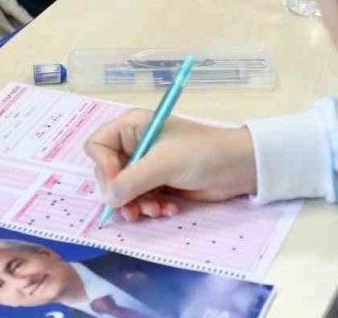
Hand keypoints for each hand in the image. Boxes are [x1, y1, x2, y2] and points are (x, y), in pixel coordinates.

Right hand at [85, 110, 257, 221]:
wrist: (239, 168)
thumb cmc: (202, 154)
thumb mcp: (164, 164)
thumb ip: (132, 180)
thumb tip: (108, 199)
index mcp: (133, 127)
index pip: (98, 146)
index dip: (102, 167)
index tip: (117, 185)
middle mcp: (136, 144)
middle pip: (107, 173)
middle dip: (121, 194)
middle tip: (134, 211)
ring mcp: (147, 165)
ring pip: (123, 191)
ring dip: (136, 206)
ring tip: (156, 211)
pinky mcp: (158, 183)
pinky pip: (140, 200)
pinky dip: (150, 208)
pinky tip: (167, 210)